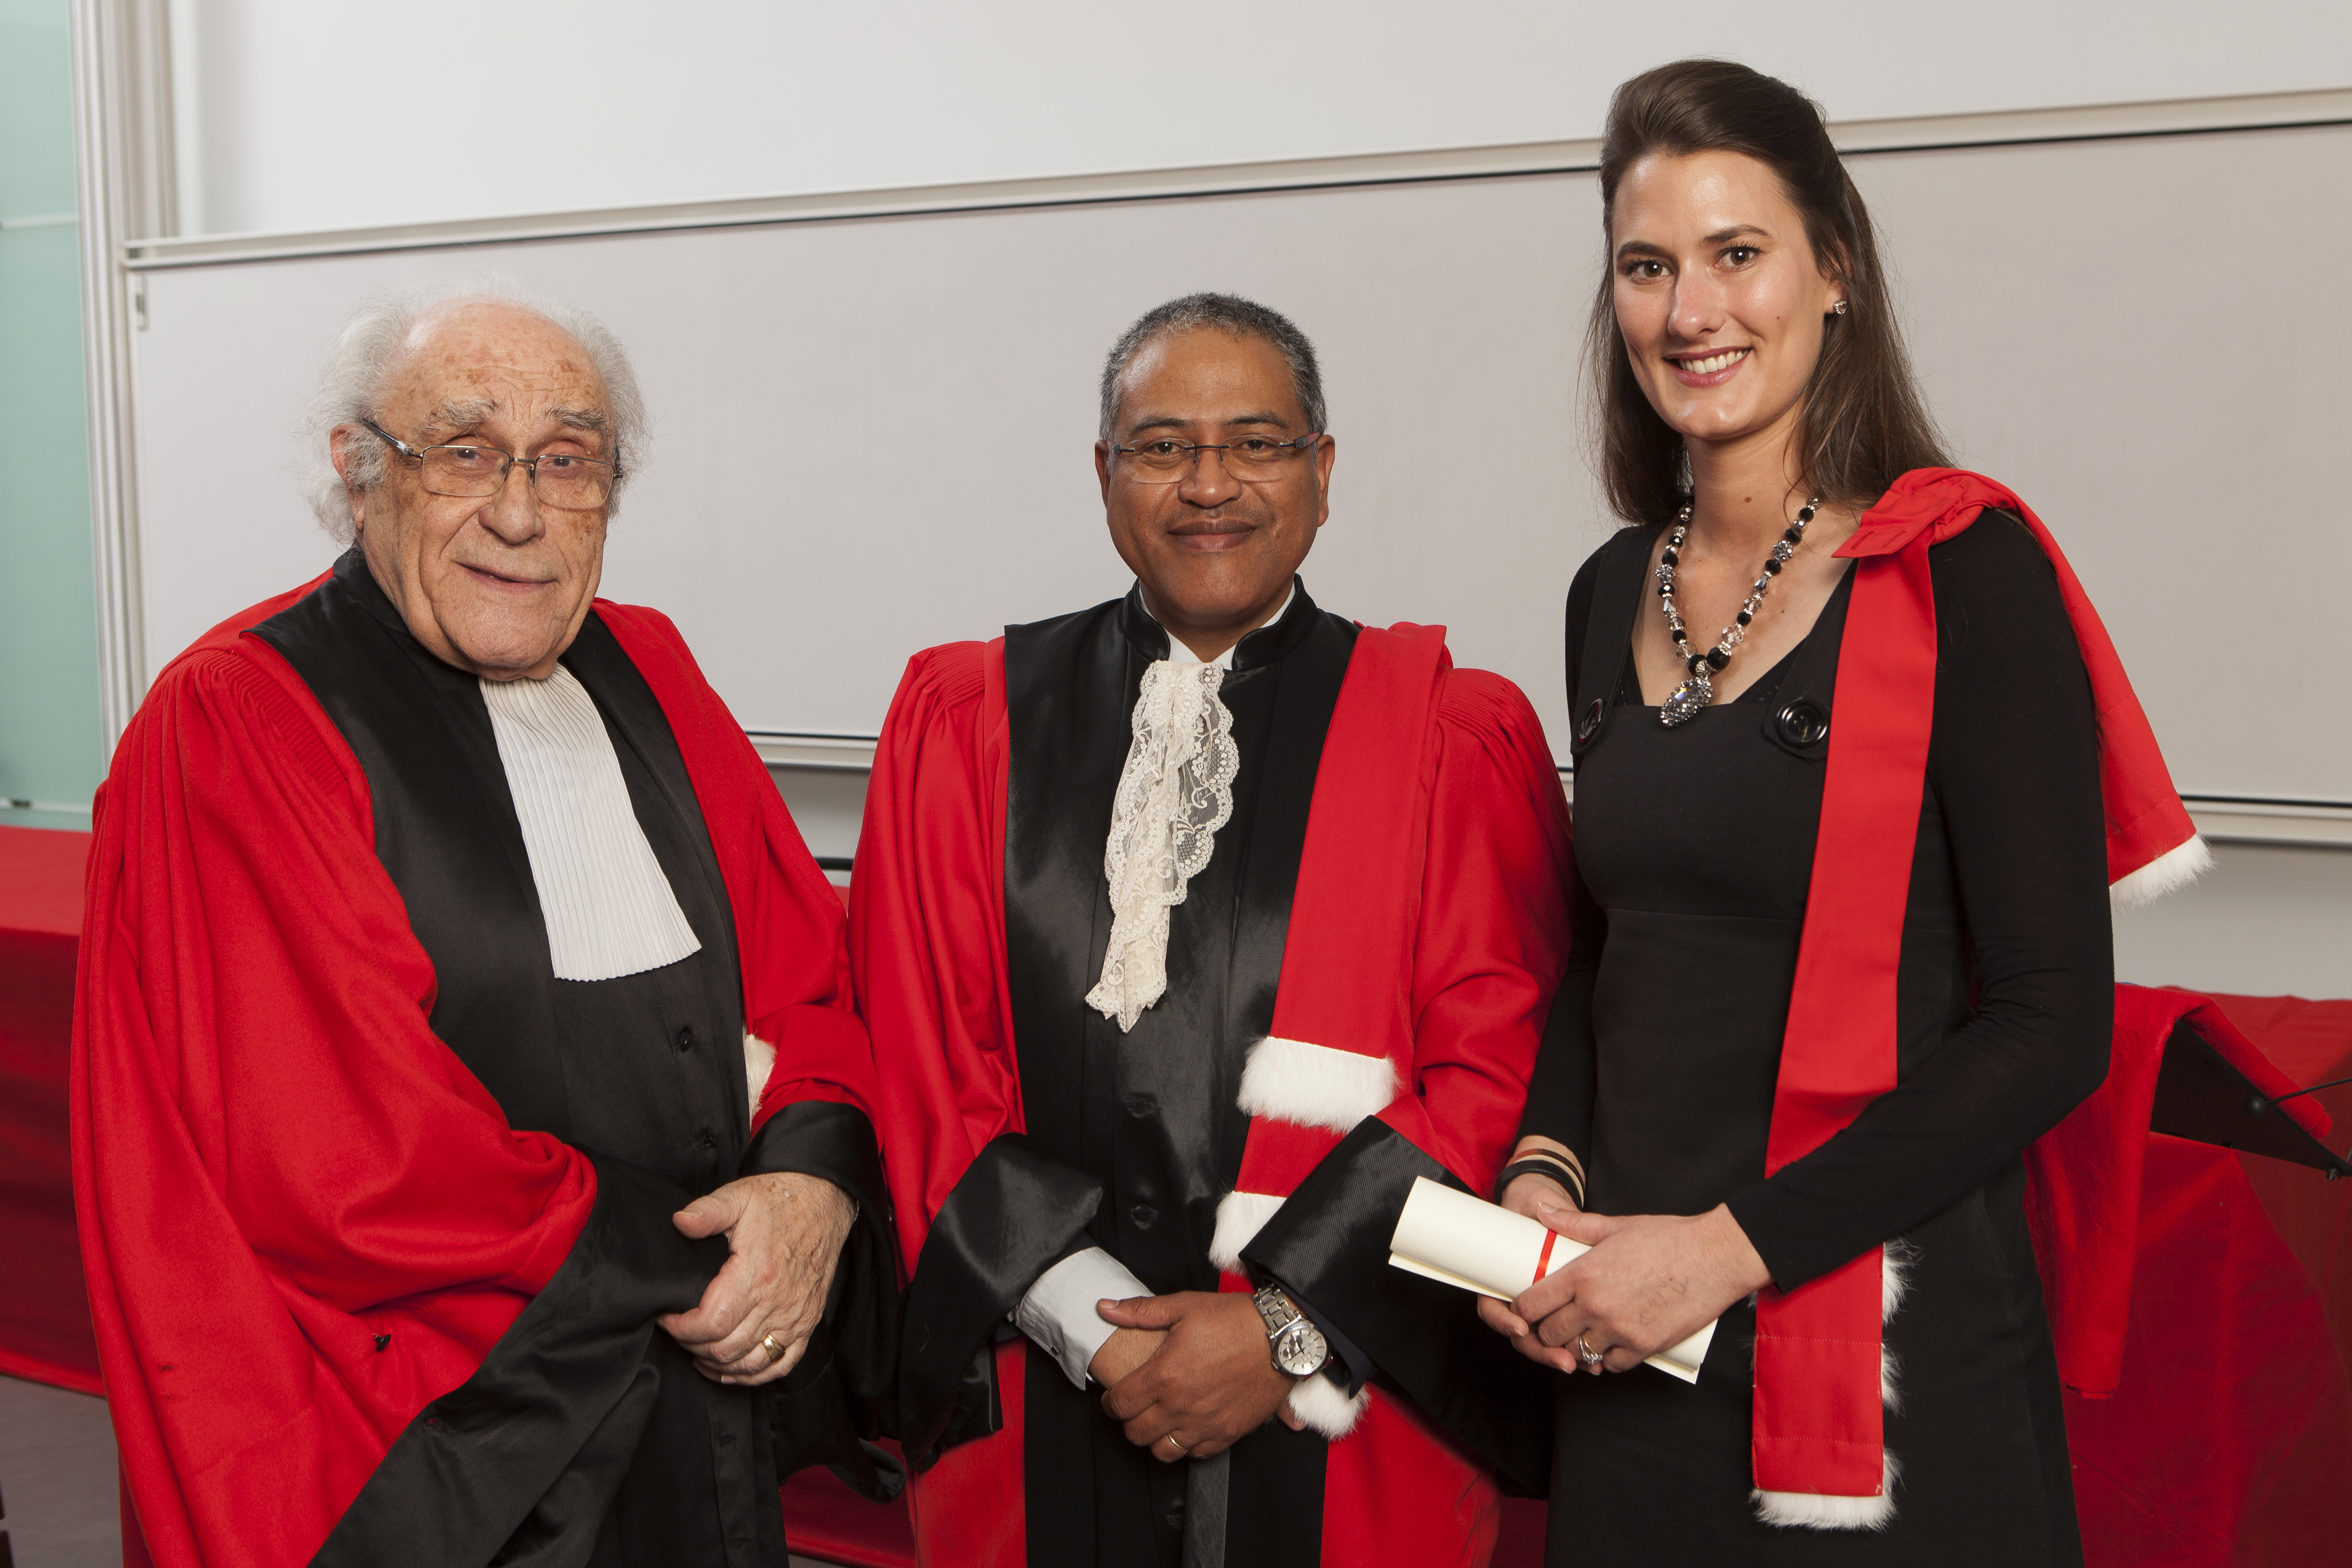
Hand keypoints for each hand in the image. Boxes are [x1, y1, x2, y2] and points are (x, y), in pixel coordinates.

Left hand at [657, 1172, 855, 1385]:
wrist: (824, 1200)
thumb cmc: (781, 1200)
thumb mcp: (739, 1196)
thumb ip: (707, 1211)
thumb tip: (679, 1222)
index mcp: (757, 1273)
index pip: (712, 1323)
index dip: (682, 1329)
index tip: (667, 1318)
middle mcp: (778, 1301)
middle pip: (726, 1348)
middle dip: (693, 1346)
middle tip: (679, 1331)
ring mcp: (795, 1316)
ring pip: (750, 1362)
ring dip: (719, 1365)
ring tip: (698, 1352)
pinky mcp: (807, 1321)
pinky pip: (781, 1364)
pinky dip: (753, 1374)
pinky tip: (732, 1368)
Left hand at [1094, 1292, 1298, 1460]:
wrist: (1280, 1336)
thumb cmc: (1235, 1320)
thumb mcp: (1183, 1306)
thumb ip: (1140, 1311)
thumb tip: (1106, 1309)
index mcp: (1165, 1374)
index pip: (1120, 1404)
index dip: (1110, 1403)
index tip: (1113, 1397)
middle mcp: (1181, 1405)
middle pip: (1136, 1433)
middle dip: (1129, 1421)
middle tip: (1135, 1408)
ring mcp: (1205, 1423)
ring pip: (1163, 1451)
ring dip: (1155, 1438)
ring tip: (1159, 1422)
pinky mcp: (1228, 1433)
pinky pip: (1196, 1454)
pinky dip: (1186, 1446)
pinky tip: (1188, 1427)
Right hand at [1475, 1171, 1587, 1373]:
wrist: (1549, 1210)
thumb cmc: (1534, 1208)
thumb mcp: (1536, 1205)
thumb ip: (1541, 1208)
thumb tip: (1542, 1208)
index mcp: (1502, 1277)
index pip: (1492, 1308)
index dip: (1503, 1322)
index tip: (1520, 1326)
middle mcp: (1519, 1298)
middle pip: (1520, 1336)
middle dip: (1540, 1350)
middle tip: (1562, 1359)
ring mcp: (1541, 1309)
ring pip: (1542, 1343)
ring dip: (1560, 1357)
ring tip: (1584, 1363)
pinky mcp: (1563, 1314)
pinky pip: (1564, 1341)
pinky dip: (1579, 1354)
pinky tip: (1596, 1361)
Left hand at [1511, 1202, 1769, 1375]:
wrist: (1716, 1256)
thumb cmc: (1668, 1238)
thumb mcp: (1615, 1225)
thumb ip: (1573, 1223)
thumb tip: (1541, 1210)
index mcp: (1583, 1275)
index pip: (1532, 1305)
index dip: (1523, 1310)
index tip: (1527, 1307)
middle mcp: (1596, 1306)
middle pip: (1550, 1335)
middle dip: (1546, 1331)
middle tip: (1552, 1322)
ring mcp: (1620, 1330)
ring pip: (1577, 1353)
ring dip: (1574, 1346)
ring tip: (1579, 1333)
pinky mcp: (1644, 1347)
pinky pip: (1610, 1364)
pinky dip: (1605, 1358)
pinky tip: (1606, 1345)